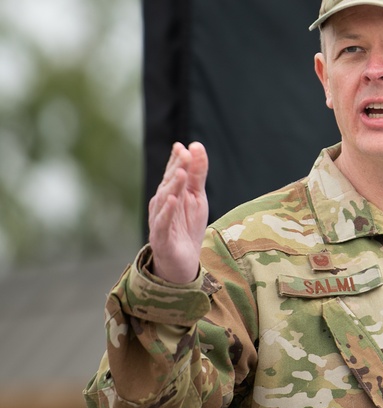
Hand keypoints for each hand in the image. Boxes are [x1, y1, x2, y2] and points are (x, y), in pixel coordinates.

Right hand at [147, 142, 209, 283]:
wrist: (182, 262)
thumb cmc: (187, 226)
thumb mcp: (197, 197)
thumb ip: (198, 173)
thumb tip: (196, 145)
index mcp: (170, 194)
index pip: (173, 174)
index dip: (177, 161)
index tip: (183, 147)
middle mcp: (161, 205)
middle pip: (168, 184)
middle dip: (176, 169)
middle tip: (184, 154)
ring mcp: (160, 221)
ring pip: (164, 201)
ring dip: (172, 187)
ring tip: (181, 174)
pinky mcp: (161, 238)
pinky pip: (162, 223)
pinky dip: (166, 212)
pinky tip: (171, 200)